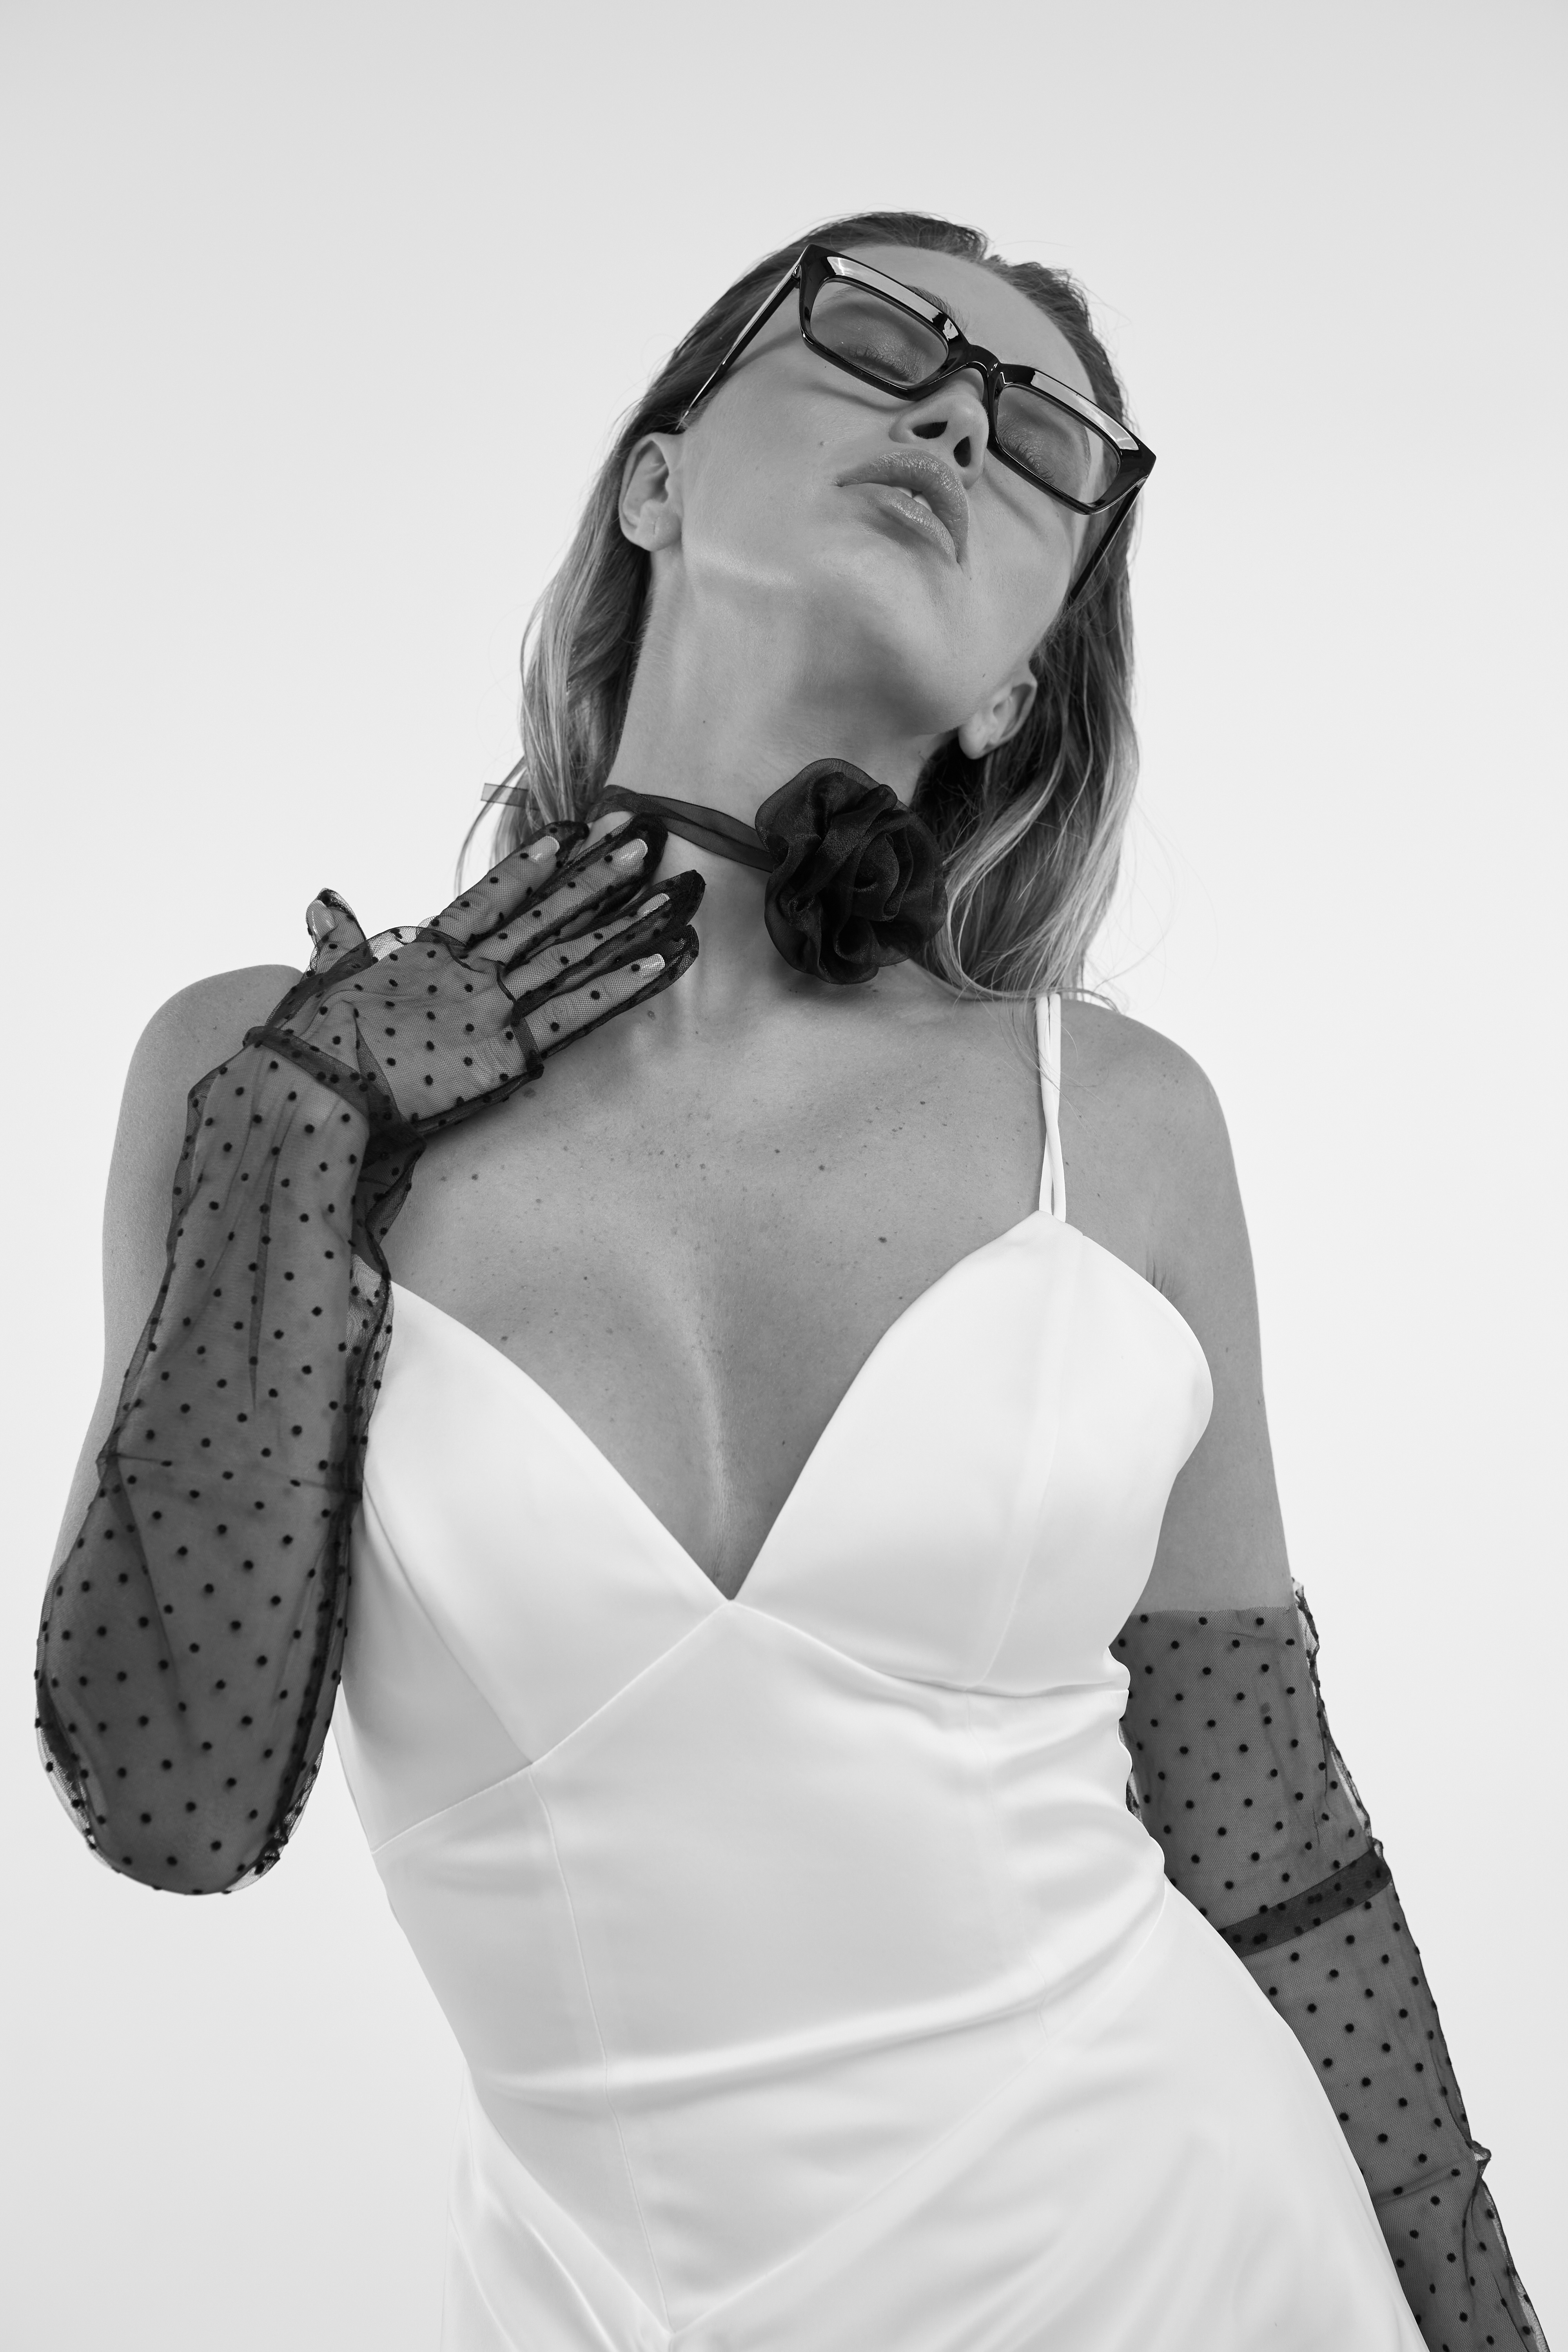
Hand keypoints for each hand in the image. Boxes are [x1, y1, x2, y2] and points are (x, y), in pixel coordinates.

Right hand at [257, 808, 699, 1138]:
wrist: (315, 1088)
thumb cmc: (311, 1042)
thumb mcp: (325, 978)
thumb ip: (335, 937)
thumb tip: (323, 900)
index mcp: (430, 949)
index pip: (495, 894)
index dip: (537, 862)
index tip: (574, 830)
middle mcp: (471, 969)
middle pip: (549, 913)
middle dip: (600, 875)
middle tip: (643, 835)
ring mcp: (494, 1007)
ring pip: (577, 954)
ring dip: (631, 921)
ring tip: (676, 890)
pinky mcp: (510, 1052)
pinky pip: (581, 1012)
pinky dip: (625, 986)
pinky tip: (665, 960)